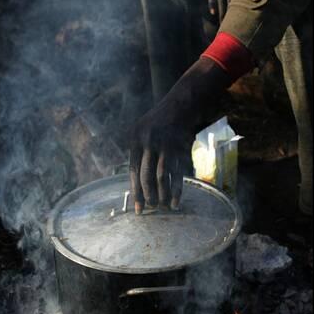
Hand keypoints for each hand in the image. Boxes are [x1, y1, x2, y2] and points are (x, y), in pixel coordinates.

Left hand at [129, 58, 230, 213]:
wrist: (180, 104)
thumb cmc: (160, 121)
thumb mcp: (141, 131)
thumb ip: (138, 152)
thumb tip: (135, 181)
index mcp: (135, 140)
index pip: (133, 171)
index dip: (135, 191)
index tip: (137, 208)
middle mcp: (147, 143)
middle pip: (145, 176)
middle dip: (148, 196)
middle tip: (150, 209)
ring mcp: (164, 145)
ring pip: (160, 177)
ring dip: (162, 194)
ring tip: (162, 207)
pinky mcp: (179, 148)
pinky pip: (176, 173)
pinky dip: (176, 189)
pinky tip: (175, 202)